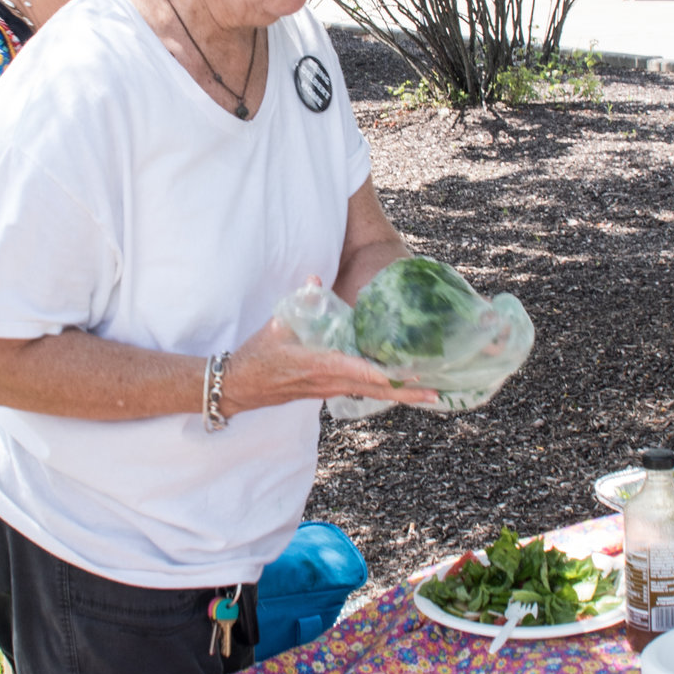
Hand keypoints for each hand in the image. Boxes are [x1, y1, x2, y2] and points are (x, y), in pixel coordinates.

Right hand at [221, 316, 440, 415]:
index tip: (407, 375)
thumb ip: (300, 301)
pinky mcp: (326, 392)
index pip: (356, 371)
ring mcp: (328, 390)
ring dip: (397, 395)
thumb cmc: (257, 356)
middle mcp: (327, 382)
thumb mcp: (276, 326)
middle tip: (435, 393)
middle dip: (404, 392)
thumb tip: (315, 278)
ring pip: (369, 394)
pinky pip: (359, 392)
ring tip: (427, 394)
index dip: (382, 375)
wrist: (238, 386)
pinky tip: (398, 389)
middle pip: (373, 390)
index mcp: (317, 364)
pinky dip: (380, 392)